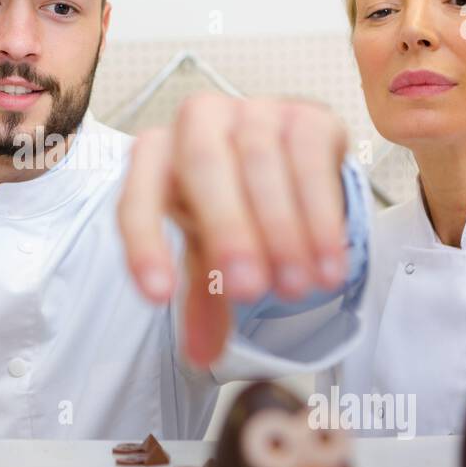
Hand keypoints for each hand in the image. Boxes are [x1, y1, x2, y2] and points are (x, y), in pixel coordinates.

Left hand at [117, 94, 349, 367]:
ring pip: (260, 160)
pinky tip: (328, 262)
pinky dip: (320, 214)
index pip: (137, 199)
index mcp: (155, 155)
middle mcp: (197, 121)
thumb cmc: (232, 206)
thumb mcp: (208, 254)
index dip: (144, 246)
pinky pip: (310, 156)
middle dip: (227, 230)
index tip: (159, 297)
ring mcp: (253, 109)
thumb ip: (203, 299)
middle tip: (249, 291)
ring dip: (282, 229)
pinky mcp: (305, 114)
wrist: (289, 165)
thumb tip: (200, 357)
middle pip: (202, 165)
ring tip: (297, 287)